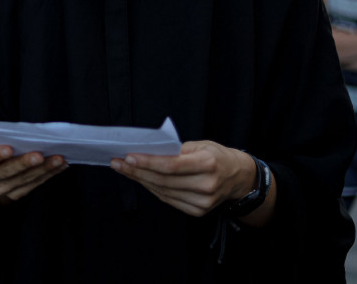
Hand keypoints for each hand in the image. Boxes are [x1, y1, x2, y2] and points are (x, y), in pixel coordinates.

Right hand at [0, 140, 67, 203]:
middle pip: (6, 171)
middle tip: (40, 155)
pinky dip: (48, 175)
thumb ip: (6, 136)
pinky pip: (32, 186)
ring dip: (43, 169)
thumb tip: (31, 134)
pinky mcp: (13, 195)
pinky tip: (60, 166)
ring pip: (22, 180)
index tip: (10, 149)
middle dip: (25, 163)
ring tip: (58, 159)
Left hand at [110, 141, 254, 217]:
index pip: (171, 165)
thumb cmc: (217, 156)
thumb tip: (148, 151)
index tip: (128, 156)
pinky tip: (140, 180)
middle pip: (163, 180)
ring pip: (163, 191)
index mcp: (208, 164)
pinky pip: (168, 199)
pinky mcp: (198, 211)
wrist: (238, 178)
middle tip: (118, 162)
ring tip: (124, 170)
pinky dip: (152, 189)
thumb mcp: (201, 144)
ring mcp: (203, 202)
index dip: (148, 162)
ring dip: (140, 180)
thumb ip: (176, 149)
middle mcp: (207, 185)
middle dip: (137, 171)